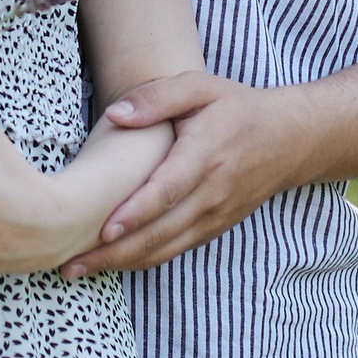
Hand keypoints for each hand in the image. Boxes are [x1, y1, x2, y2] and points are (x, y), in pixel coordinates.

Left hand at [63, 71, 294, 275]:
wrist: (288, 140)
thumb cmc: (235, 108)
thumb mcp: (200, 87)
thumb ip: (157, 97)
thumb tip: (115, 115)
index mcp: (205, 155)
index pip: (168, 190)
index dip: (136, 212)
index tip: (104, 229)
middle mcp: (212, 193)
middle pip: (160, 231)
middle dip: (115, 251)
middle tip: (70, 263)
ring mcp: (215, 215)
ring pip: (165, 248)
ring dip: (123, 263)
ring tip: (79, 269)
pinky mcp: (214, 228)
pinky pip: (176, 250)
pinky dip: (144, 260)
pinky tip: (114, 263)